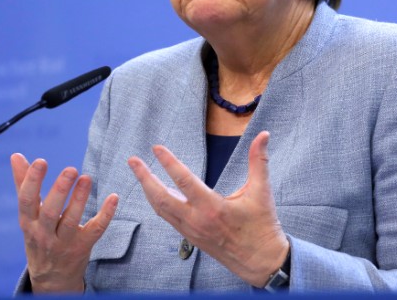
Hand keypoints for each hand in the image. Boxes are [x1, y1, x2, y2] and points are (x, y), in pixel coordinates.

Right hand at [10, 153, 118, 292]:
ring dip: (80, 199)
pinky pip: (96, 230)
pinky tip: (113, 197)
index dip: (32, 181)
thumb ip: (23, 184)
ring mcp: (64, 243)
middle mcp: (44, 234)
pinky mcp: (83, 247)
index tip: (41, 161)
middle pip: (51, 212)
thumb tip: (15, 155)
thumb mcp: (28, 215)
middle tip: (71, 169)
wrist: (51, 279)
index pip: (26, 201)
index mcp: (28, 222)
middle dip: (60, 190)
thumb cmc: (39, 237)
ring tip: (87, 178)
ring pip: (72, 221)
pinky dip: (106, 214)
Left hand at [127, 131, 288, 286]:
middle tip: (133, 161)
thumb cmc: (262, 226)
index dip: (169, 162)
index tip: (156, 148)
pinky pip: (168, 218)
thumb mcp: (262, 191)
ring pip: (161, 209)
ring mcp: (191, 231)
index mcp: (212, 208)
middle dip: (144, 178)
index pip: (184, 181)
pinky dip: (159, 203)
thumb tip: (263, 135)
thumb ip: (259, 161)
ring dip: (148, 190)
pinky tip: (157, 192)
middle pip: (160, 198)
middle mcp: (196, 221)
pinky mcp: (191, 238)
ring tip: (140, 173)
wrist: (261, 261)